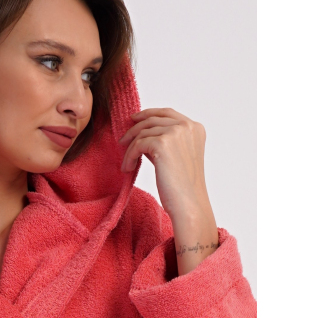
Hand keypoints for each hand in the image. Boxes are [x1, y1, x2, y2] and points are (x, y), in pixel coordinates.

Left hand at [119, 107, 218, 274]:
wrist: (188, 204)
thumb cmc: (182, 187)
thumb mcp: (176, 157)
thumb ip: (164, 141)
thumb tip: (141, 132)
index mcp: (195, 128)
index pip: (167, 112)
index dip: (148, 113)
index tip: (133, 119)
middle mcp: (188, 126)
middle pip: (152, 119)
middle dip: (134, 129)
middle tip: (122, 141)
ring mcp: (176, 133)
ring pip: (142, 132)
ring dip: (130, 148)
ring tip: (127, 164)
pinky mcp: (163, 143)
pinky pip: (137, 145)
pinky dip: (129, 156)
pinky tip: (128, 168)